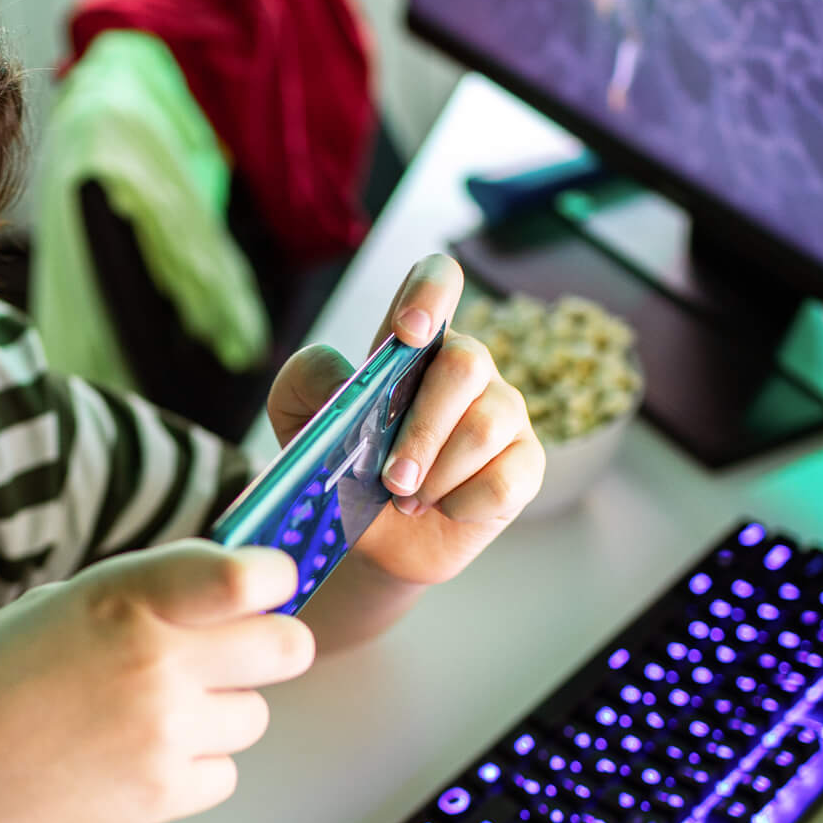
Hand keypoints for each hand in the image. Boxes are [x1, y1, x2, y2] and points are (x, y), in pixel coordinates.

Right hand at [0, 541, 314, 822]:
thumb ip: (144, 594)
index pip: (249, 577)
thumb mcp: (59, 605)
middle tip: (233, 652)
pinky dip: (194, 768)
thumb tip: (228, 588)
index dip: (270, 577)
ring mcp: (165, 733)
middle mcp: (156, 663)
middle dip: (270, 645)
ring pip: (256, 715)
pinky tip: (136, 758)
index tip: (264, 581)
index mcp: (125, 598)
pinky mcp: (165, 795)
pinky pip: (226, 772)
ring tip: (150, 715)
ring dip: (221, 712)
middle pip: (288, 648)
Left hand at [265, 253, 543, 587]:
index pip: (439, 280)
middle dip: (421, 429)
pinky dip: (462, 504)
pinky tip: (443, 508)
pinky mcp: (525, 465)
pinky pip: (504, 480)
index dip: (431, 292)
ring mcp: (504, 414)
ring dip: (436, 474)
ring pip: (486, 427)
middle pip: (464, 364)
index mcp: (415, 345)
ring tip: (407, 497)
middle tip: (390, 478)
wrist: (370, 541)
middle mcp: (467, 369)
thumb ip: (308, 379)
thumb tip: (346, 373)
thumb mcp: (298, 420)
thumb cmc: (342, 469)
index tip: (407, 335)